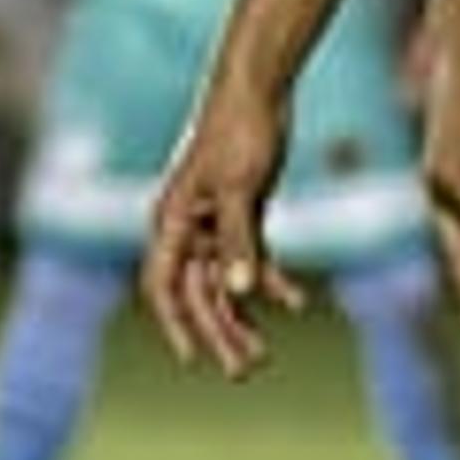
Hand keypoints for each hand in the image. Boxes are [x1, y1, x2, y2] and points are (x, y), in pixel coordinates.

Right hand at [143, 85, 300, 375]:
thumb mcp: (242, 188)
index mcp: (172, 221)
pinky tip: (295, 304)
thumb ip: (240, 240)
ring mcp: (212, 222)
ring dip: (242, 318)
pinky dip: (270, 281)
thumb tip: (240, 292)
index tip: (191, 361)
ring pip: (223, 283)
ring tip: (263, 355)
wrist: (259, 87)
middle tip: (244, 371)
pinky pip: (250, 259)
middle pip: (197, 294)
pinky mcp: (240, 213)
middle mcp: (186, 227)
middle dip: (218, 333)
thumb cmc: (241, 130)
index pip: (163, 286)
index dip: (175, 325)